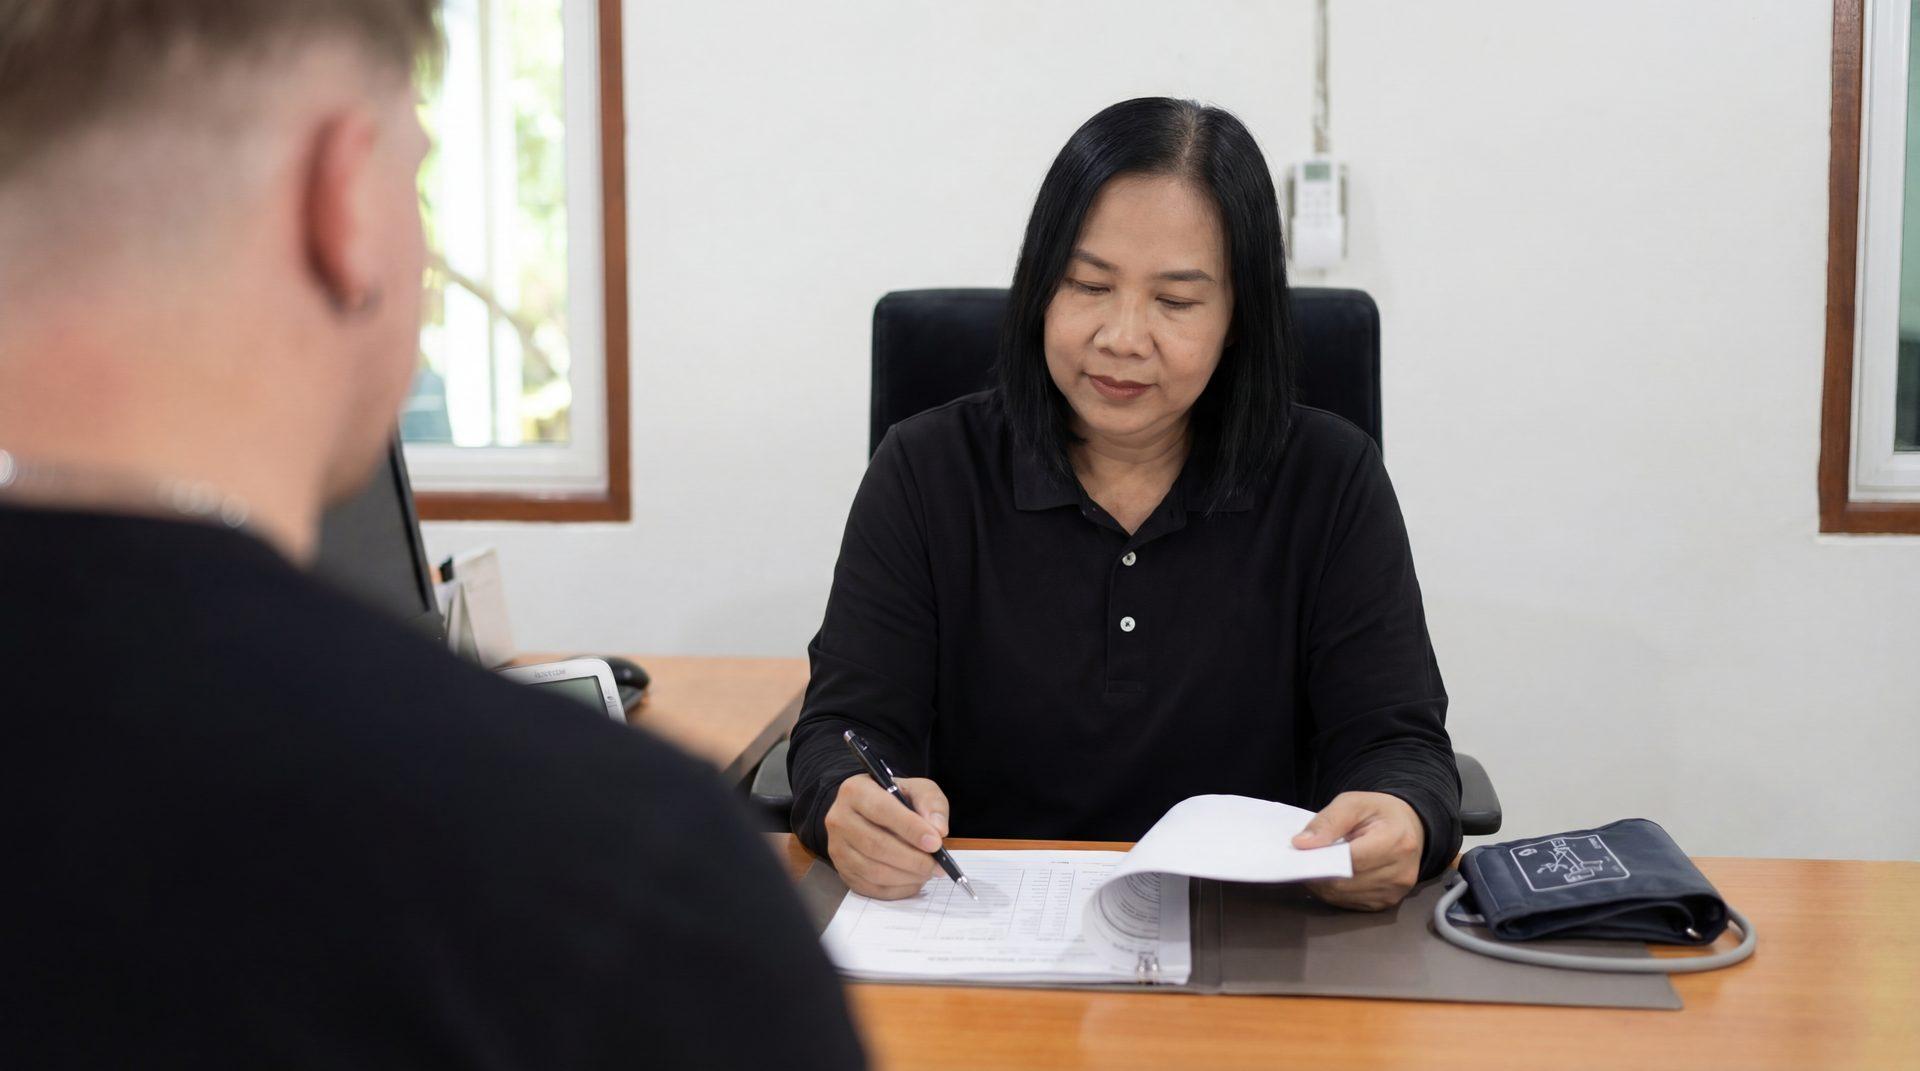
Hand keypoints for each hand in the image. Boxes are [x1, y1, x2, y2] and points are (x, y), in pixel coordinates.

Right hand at [823, 773, 951, 899]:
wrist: (869, 812)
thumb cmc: (895, 799)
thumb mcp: (917, 789)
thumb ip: (931, 803)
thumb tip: (938, 830)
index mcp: (855, 791)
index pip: (882, 810)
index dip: (910, 829)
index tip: (935, 843)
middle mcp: (839, 819)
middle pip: (876, 845)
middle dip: (912, 859)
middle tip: (937, 866)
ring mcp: (837, 848)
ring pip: (873, 870)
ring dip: (906, 876)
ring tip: (928, 872)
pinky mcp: (842, 871)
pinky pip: (870, 888)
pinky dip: (897, 889)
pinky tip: (914, 881)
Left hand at [1291, 791, 1423, 910]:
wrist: (1409, 827)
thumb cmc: (1379, 812)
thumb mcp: (1353, 803)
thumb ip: (1328, 821)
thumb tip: (1301, 845)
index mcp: (1397, 841)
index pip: (1350, 860)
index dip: (1321, 858)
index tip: (1300, 852)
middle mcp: (1401, 872)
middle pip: (1344, 882)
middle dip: (1317, 872)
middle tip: (1301, 859)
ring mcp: (1395, 892)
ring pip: (1342, 896)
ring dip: (1322, 884)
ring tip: (1315, 865)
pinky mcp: (1387, 903)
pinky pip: (1349, 903)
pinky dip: (1332, 891)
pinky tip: (1329, 875)